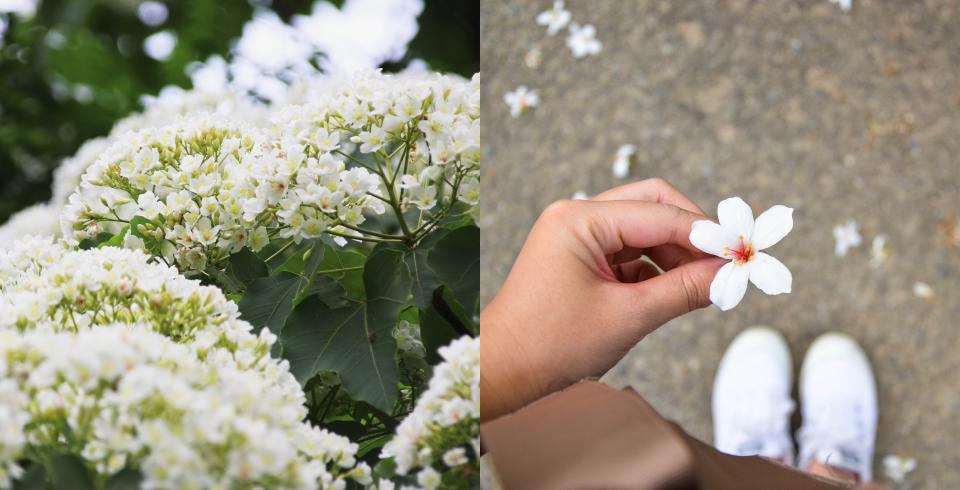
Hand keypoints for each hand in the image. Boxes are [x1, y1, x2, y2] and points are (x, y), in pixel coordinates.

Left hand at [480, 178, 724, 421]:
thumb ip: (684, 290)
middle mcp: (576, 218)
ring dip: (676, 254)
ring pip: (643, 231)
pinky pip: (629, 253)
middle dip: (692, 235)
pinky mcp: (580, 260)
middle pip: (652, 206)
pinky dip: (656, 270)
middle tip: (728, 263)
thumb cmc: (552, 344)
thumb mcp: (628, 317)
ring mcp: (576, 237)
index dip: (706, 234)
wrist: (503, 371)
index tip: (744, 253)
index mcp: (579, 219)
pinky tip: (678, 291)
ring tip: (707, 285)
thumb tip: (729, 275)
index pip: (659, 212)